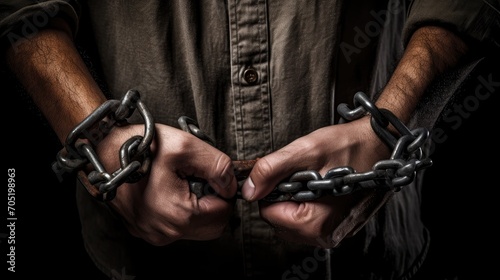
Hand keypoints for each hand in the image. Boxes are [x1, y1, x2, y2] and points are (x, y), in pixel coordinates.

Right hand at [95, 123, 236, 245]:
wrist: (101, 150)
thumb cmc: (139, 146)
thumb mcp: (186, 146)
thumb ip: (219, 167)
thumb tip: (231, 186)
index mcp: (177, 215)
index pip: (224, 213)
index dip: (223, 191)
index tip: (210, 174)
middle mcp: (164, 232)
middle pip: (212, 226)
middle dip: (212, 202)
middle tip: (197, 178)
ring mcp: (153, 234)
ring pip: (196, 228)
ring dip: (198, 207)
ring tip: (181, 181)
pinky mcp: (145, 230)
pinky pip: (176, 227)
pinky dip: (181, 210)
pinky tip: (169, 189)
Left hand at [241, 116, 390, 247]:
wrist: (382, 144)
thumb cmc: (349, 146)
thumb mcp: (305, 151)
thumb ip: (271, 170)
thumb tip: (249, 190)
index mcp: (315, 222)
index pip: (269, 214)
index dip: (271, 190)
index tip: (288, 174)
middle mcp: (326, 235)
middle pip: (280, 221)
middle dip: (284, 196)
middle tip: (303, 175)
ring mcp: (335, 233)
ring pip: (294, 222)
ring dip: (296, 200)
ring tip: (314, 180)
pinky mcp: (341, 227)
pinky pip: (311, 221)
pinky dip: (310, 204)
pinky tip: (323, 186)